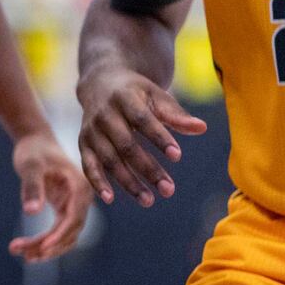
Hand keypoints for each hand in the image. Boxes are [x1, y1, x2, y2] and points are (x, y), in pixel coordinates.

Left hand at [7, 132, 92, 261]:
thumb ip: (32, 186)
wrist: (35, 141)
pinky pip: (58, 232)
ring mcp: (74, 206)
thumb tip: (31, 212)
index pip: (74, 218)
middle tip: (21, 253)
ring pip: (64, 236)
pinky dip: (44, 243)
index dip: (59, 235)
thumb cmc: (34, 150)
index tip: (42, 247)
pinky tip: (27, 250)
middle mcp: (81, 199)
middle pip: (69, 231)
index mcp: (80, 186)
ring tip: (20, 254)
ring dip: (45, 249)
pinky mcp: (64, 210)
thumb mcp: (30, 165)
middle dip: (47, 245)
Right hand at [76, 66, 205, 206]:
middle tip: (168, 190)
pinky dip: (97, 181)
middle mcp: (104, 114)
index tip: (177, 156)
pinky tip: (110, 198)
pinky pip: (89, 165)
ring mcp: (91, 130)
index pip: (142, 120)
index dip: (159, 138)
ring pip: (109, 159)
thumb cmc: (136, 93)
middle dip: (147, 168)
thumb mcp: (156, 96)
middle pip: (126, 145)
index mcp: (124, 98)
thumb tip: (201, 128)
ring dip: (127, 181)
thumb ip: (176, 114)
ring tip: (149, 200)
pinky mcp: (83, 143)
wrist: (100, 83)